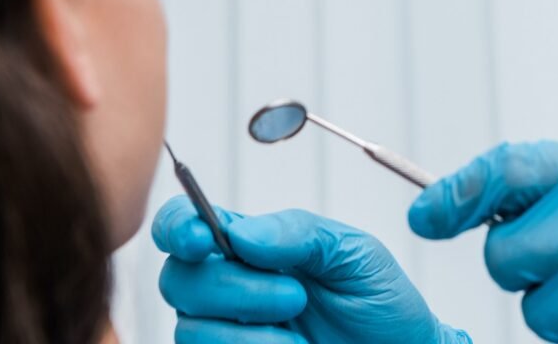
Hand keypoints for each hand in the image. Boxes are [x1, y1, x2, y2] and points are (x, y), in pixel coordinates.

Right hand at [153, 196, 470, 343]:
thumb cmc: (380, 304)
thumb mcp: (351, 252)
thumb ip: (296, 232)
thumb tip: (238, 232)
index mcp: (251, 245)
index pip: (186, 224)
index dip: (177, 226)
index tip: (200, 238)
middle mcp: (230, 287)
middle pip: (180, 279)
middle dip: (233, 285)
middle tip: (294, 294)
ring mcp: (228, 333)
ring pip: (191, 328)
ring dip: (249, 329)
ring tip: (300, 329)